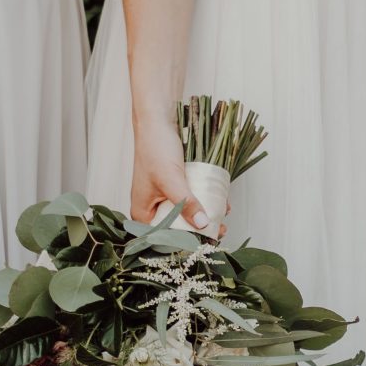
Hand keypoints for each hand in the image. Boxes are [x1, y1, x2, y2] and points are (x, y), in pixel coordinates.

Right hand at [130, 110, 211, 233]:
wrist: (158, 120)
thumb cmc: (155, 148)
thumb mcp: (171, 179)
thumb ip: (186, 203)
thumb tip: (202, 224)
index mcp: (143, 213)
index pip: (163, 239)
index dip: (184, 244)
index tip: (206, 245)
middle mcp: (152, 209)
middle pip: (177, 229)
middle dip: (198, 232)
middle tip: (219, 232)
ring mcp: (164, 198)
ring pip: (186, 215)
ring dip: (205, 218)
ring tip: (222, 220)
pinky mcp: (176, 187)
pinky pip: (191, 201)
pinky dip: (204, 203)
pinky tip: (220, 204)